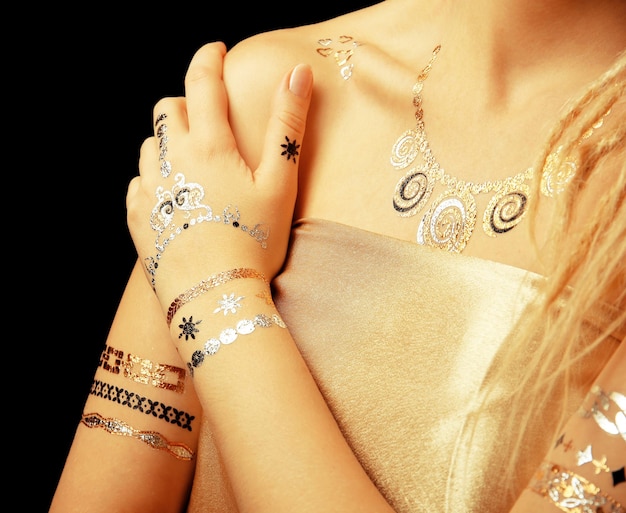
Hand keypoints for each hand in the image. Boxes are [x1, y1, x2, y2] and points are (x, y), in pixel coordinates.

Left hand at [126, 41, 312, 311]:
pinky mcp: (138, 217)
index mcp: (208, 145)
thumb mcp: (280, 183)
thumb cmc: (255, 240)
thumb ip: (287, 125)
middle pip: (168, 109)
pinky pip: (138, 182)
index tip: (216, 50)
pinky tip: (173, 195)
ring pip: (149, 144)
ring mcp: (149, 189)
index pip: (202, 82)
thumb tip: (297, 72)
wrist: (215, 296)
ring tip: (192, 162)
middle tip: (207, 119)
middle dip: (186, 103)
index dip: (209, 58)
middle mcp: (171, 159)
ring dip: (168, 141)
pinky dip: (154, 177)